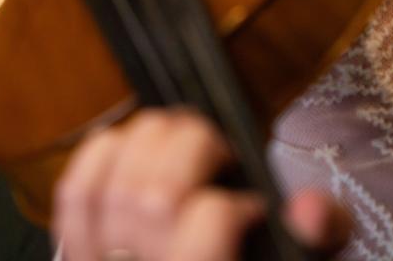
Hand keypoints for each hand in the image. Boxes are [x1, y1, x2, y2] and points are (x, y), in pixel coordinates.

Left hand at [53, 108, 351, 260]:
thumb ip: (317, 241)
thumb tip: (309, 205)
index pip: (207, 229)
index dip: (233, 205)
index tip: (253, 208)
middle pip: (151, 199)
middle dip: (191, 151)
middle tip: (219, 154)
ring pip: (109, 188)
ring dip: (148, 143)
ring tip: (181, 146)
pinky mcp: (77, 258)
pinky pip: (74, 194)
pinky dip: (101, 155)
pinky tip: (133, 150)